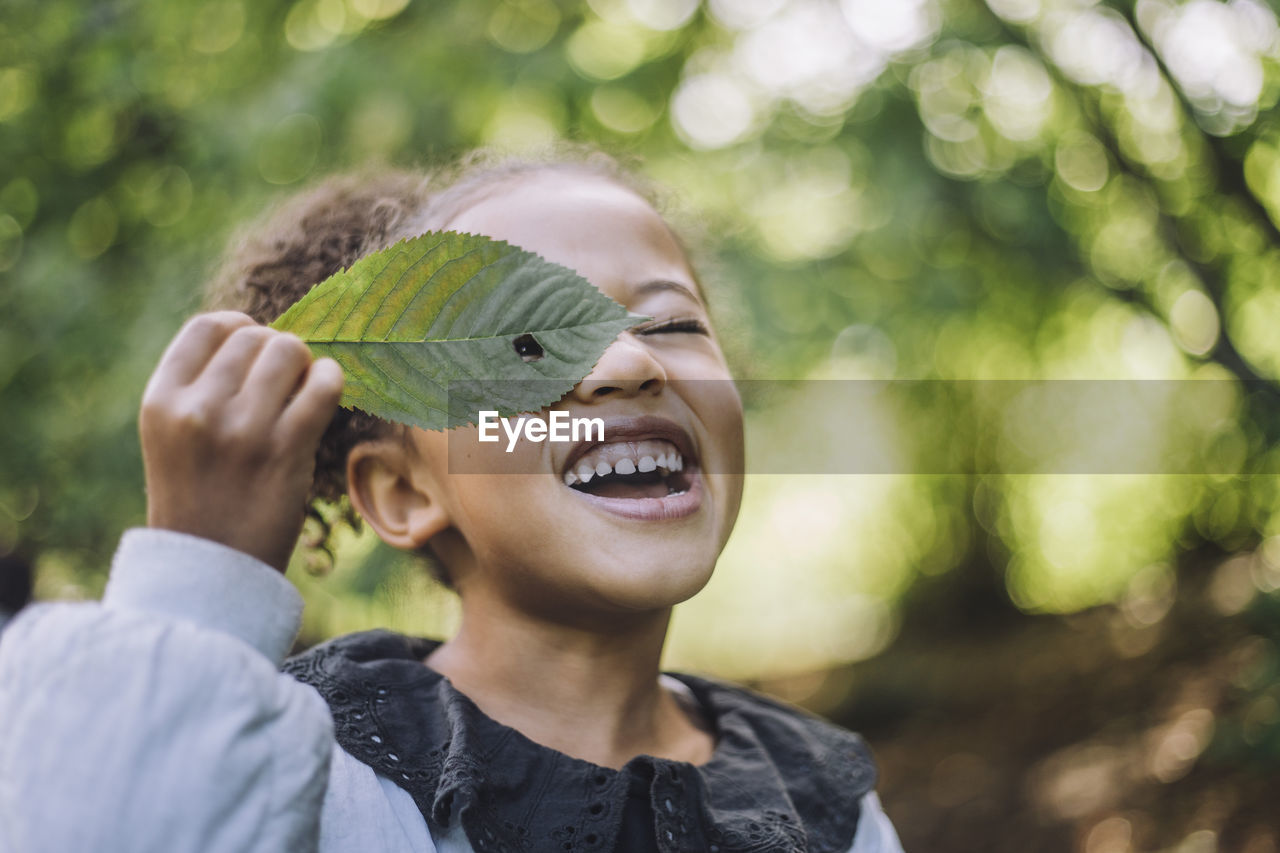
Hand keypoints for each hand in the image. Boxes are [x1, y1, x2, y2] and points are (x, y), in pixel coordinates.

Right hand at [139, 311, 343, 572]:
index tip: (253, 350)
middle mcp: (197, 409)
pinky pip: (324, 384)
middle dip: (277, 351)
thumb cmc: (199, 498)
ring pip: (290, 351)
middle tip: (283, 384)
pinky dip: (332, 380)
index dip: (240, 328)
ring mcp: (243, 429)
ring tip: (302, 392)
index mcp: (161, 401)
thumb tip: (259, 335)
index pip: (208, 326)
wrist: (211, 571)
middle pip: (255, 336)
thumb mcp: (173, 436)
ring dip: (305, 365)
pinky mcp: (286, 449)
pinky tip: (325, 394)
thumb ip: (201, 387)